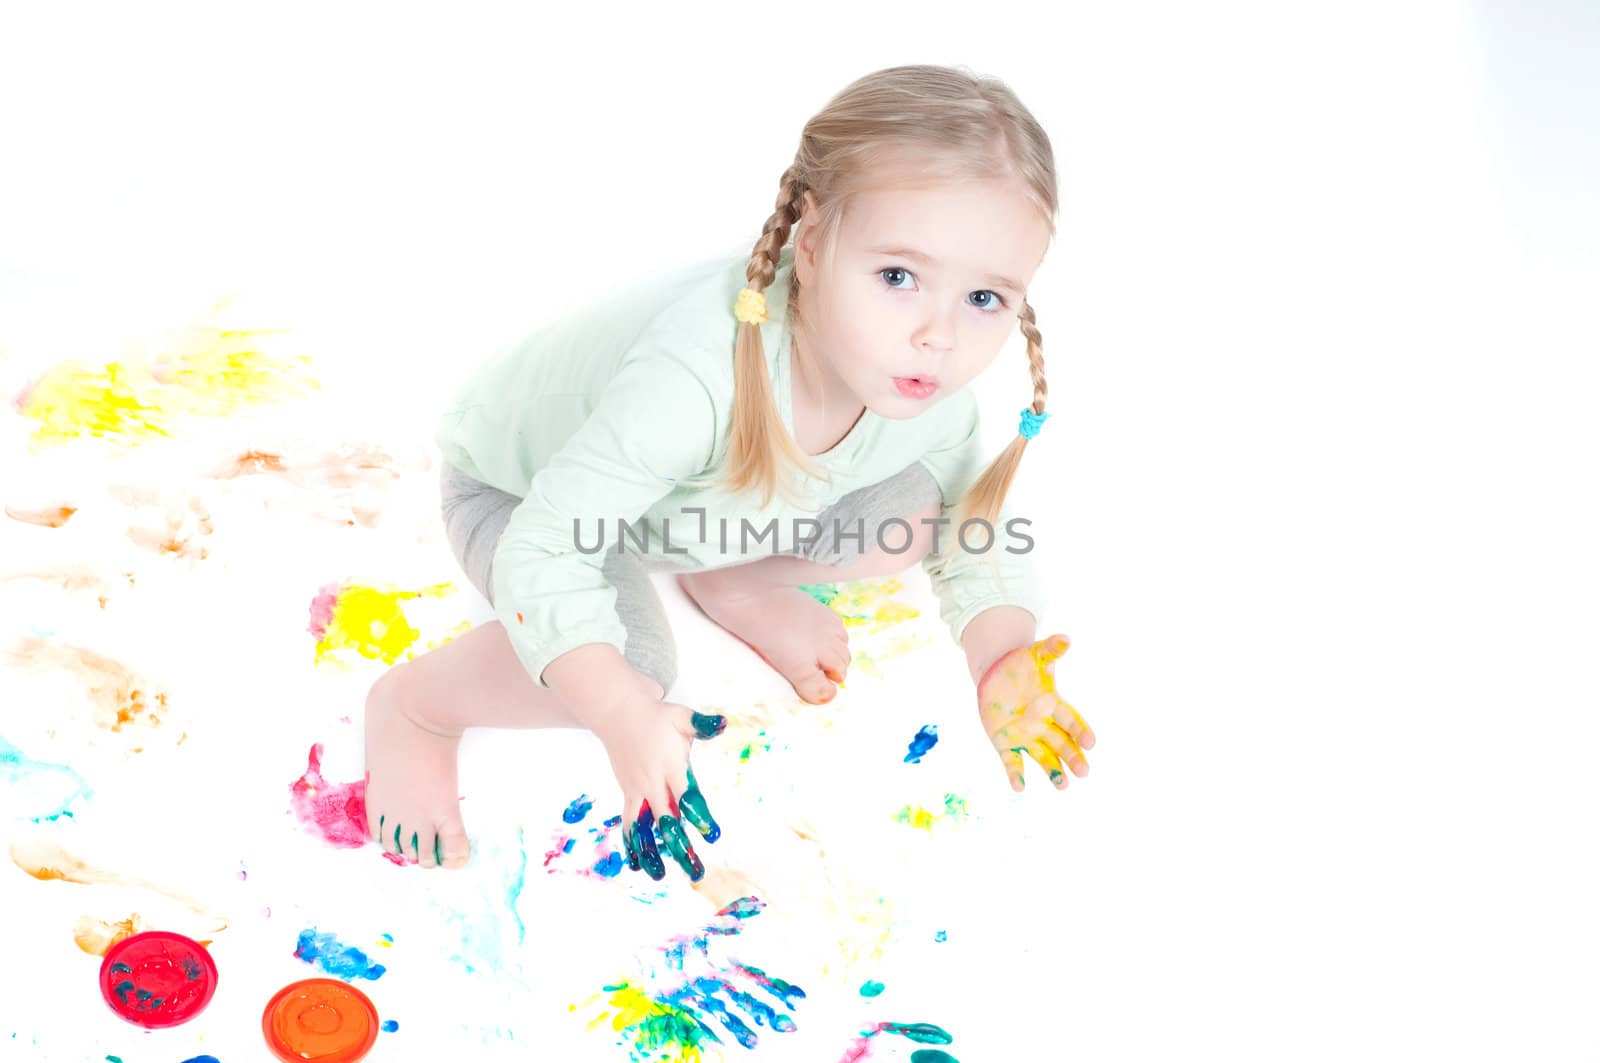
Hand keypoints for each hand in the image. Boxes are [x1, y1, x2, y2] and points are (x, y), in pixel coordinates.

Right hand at [589, 695, 725, 881]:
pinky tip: (635, 864)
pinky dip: (632, 843)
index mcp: (670, 767)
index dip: (699, 816)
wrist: (618, 713)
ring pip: (642, 828)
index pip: (687, 797)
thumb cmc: (657, 717)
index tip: (713, 836)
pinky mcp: (627, 794)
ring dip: (650, 853)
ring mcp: (637, 791)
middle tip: (696, 872)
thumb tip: (724, 723)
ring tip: (660, 876)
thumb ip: (702, 724)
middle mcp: (652, 783)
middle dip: (681, 847)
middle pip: (666, 821)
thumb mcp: (682, 717)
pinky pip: (629, 822)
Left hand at [975, 634, 1094, 791]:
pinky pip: (1012, 761)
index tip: (1091, 742)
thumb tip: (1066, 638)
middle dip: (1073, 757)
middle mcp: (1043, 724)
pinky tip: (1019, 788)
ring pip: (1043, 757)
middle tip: (1084, 772)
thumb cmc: (1022, 665)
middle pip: (1062, 744)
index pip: (1070, 720)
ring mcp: (1025, 735)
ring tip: (1063, 787)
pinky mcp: (1006, 743)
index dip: (1080, 731)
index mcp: (1053, 704)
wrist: (997, 675)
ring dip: (1053, 772)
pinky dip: (1016, 774)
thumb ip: (1051, 650)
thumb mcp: (1035, 656)